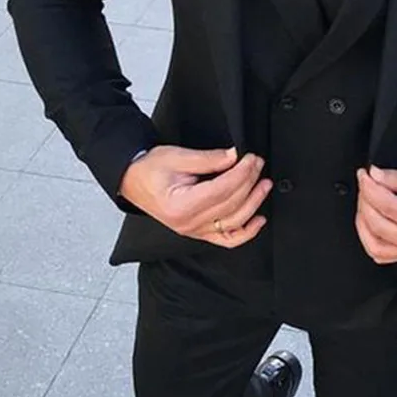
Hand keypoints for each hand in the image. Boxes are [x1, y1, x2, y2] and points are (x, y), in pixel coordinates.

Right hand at [119, 145, 272, 247]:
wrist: (132, 181)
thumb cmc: (150, 170)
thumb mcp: (177, 157)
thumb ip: (208, 159)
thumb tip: (234, 156)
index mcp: (180, 206)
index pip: (222, 190)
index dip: (242, 173)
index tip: (252, 158)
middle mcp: (188, 224)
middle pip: (231, 204)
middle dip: (250, 181)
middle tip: (258, 163)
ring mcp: (194, 231)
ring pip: (234, 222)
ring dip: (254, 203)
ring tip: (264, 184)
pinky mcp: (199, 233)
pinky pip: (228, 239)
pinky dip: (246, 232)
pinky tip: (259, 220)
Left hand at [355, 164, 396, 263]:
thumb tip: (374, 176)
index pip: (387, 207)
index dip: (370, 187)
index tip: (365, 173)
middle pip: (377, 224)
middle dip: (365, 199)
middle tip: (366, 181)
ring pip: (373, 244)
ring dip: (363, 220)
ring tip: (367, 199)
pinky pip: (379, 253)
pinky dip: (369, 237)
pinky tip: (370, 219)